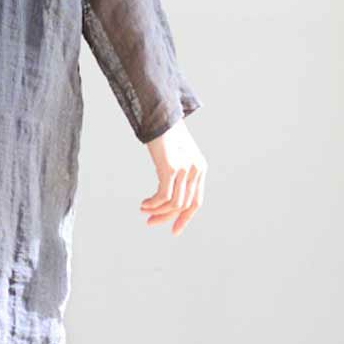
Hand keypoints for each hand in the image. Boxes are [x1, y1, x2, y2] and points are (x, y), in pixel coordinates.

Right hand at [140, 120, 205, 234]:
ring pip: (174, 204)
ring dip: (157, 211)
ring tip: (143, 209)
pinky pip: (163, 196)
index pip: (195, 201)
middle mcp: (196, 170)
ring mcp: (185, 169)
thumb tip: (165, 193)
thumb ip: (176, 171)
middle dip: (166, 217)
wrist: (160, 113)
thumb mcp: (176, 154)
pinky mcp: (172, 168)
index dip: (185, 218)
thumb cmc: (164, 132)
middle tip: (150, 223)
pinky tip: (144, 203)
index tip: (174, 230)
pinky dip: (153, 203)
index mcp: (200, 168)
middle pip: (184, 205)